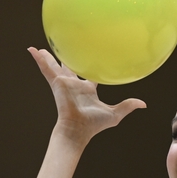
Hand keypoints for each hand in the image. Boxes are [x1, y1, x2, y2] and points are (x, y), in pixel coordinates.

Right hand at [29, 47, 145, 142]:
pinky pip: (47, 69)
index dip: (89, 67)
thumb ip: (128, 105)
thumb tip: (144, 104)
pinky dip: (40, 60)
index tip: (90, 59)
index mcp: (87, 90)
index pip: (88, 75)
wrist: (78, 129)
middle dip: (66, 60)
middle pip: (70, 69)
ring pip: (56, 66)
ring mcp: (64, 84)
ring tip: (41, 48)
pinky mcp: (56, 83)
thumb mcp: (115, 114)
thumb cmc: (94, 125)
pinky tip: (32, 50)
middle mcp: (75, 86)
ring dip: (49, 57)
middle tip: (63, 50)